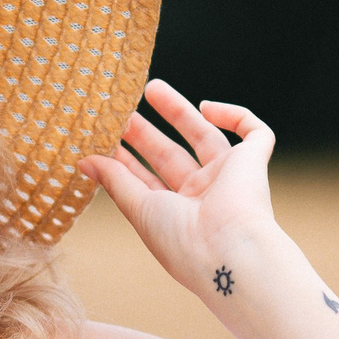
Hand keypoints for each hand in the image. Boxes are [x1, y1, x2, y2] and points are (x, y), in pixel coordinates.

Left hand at [77, 78, 281, 297]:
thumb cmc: (181, 240)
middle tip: (121, 110)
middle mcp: (203, 196)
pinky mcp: (254, 162)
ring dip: (179, 112)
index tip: (101, 138)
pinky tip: (207, 107)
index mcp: (175, 215)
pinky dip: (235, 115)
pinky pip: (254, 132)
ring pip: (205, 135)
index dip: (125, 159)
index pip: (146, 180)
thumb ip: (115, 181)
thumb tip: (84, 160)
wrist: (227, 251)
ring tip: (151, 87)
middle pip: (170, 155)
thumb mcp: (140, 208)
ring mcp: (229, 178)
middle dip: (146, 133)